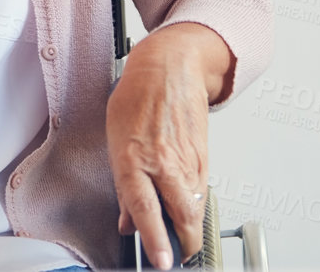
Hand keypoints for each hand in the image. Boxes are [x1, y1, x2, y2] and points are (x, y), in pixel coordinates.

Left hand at [105, 23, 233, 269]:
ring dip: (189, 226)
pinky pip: (201, 191)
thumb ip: (123, 186)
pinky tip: (185, 207)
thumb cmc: (137, 97)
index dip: (154, 238)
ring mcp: (187, 159)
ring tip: (179, 237)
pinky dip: (194, 205)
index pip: (145, 207)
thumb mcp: (115, 139)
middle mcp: (163, 161)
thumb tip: (128, 221)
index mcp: (134, 157)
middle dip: (184, 243)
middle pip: (183, 214)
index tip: (162, 261)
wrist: (170, 67)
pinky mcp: (204, 157)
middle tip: (177, 256)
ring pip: (195, 206)